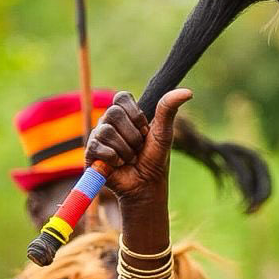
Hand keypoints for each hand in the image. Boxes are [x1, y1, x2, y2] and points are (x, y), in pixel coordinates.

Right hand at [85, 88, 191, 205]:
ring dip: (125, 149)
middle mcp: (108, 122)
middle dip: (133, 135)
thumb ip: (169, 109)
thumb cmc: (154, 159)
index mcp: (124, 114)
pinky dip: (114, 158)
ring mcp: (98, 137)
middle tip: (138, 148)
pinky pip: (98, 146)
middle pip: (113, 113)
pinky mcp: (90, 153)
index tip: (144, 130)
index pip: (121, 97)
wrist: (146, 186)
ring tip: (130, 158)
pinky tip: (119, 165)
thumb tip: (188, 92)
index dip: (136, 115)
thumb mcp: (163, 133)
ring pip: (106, 131)